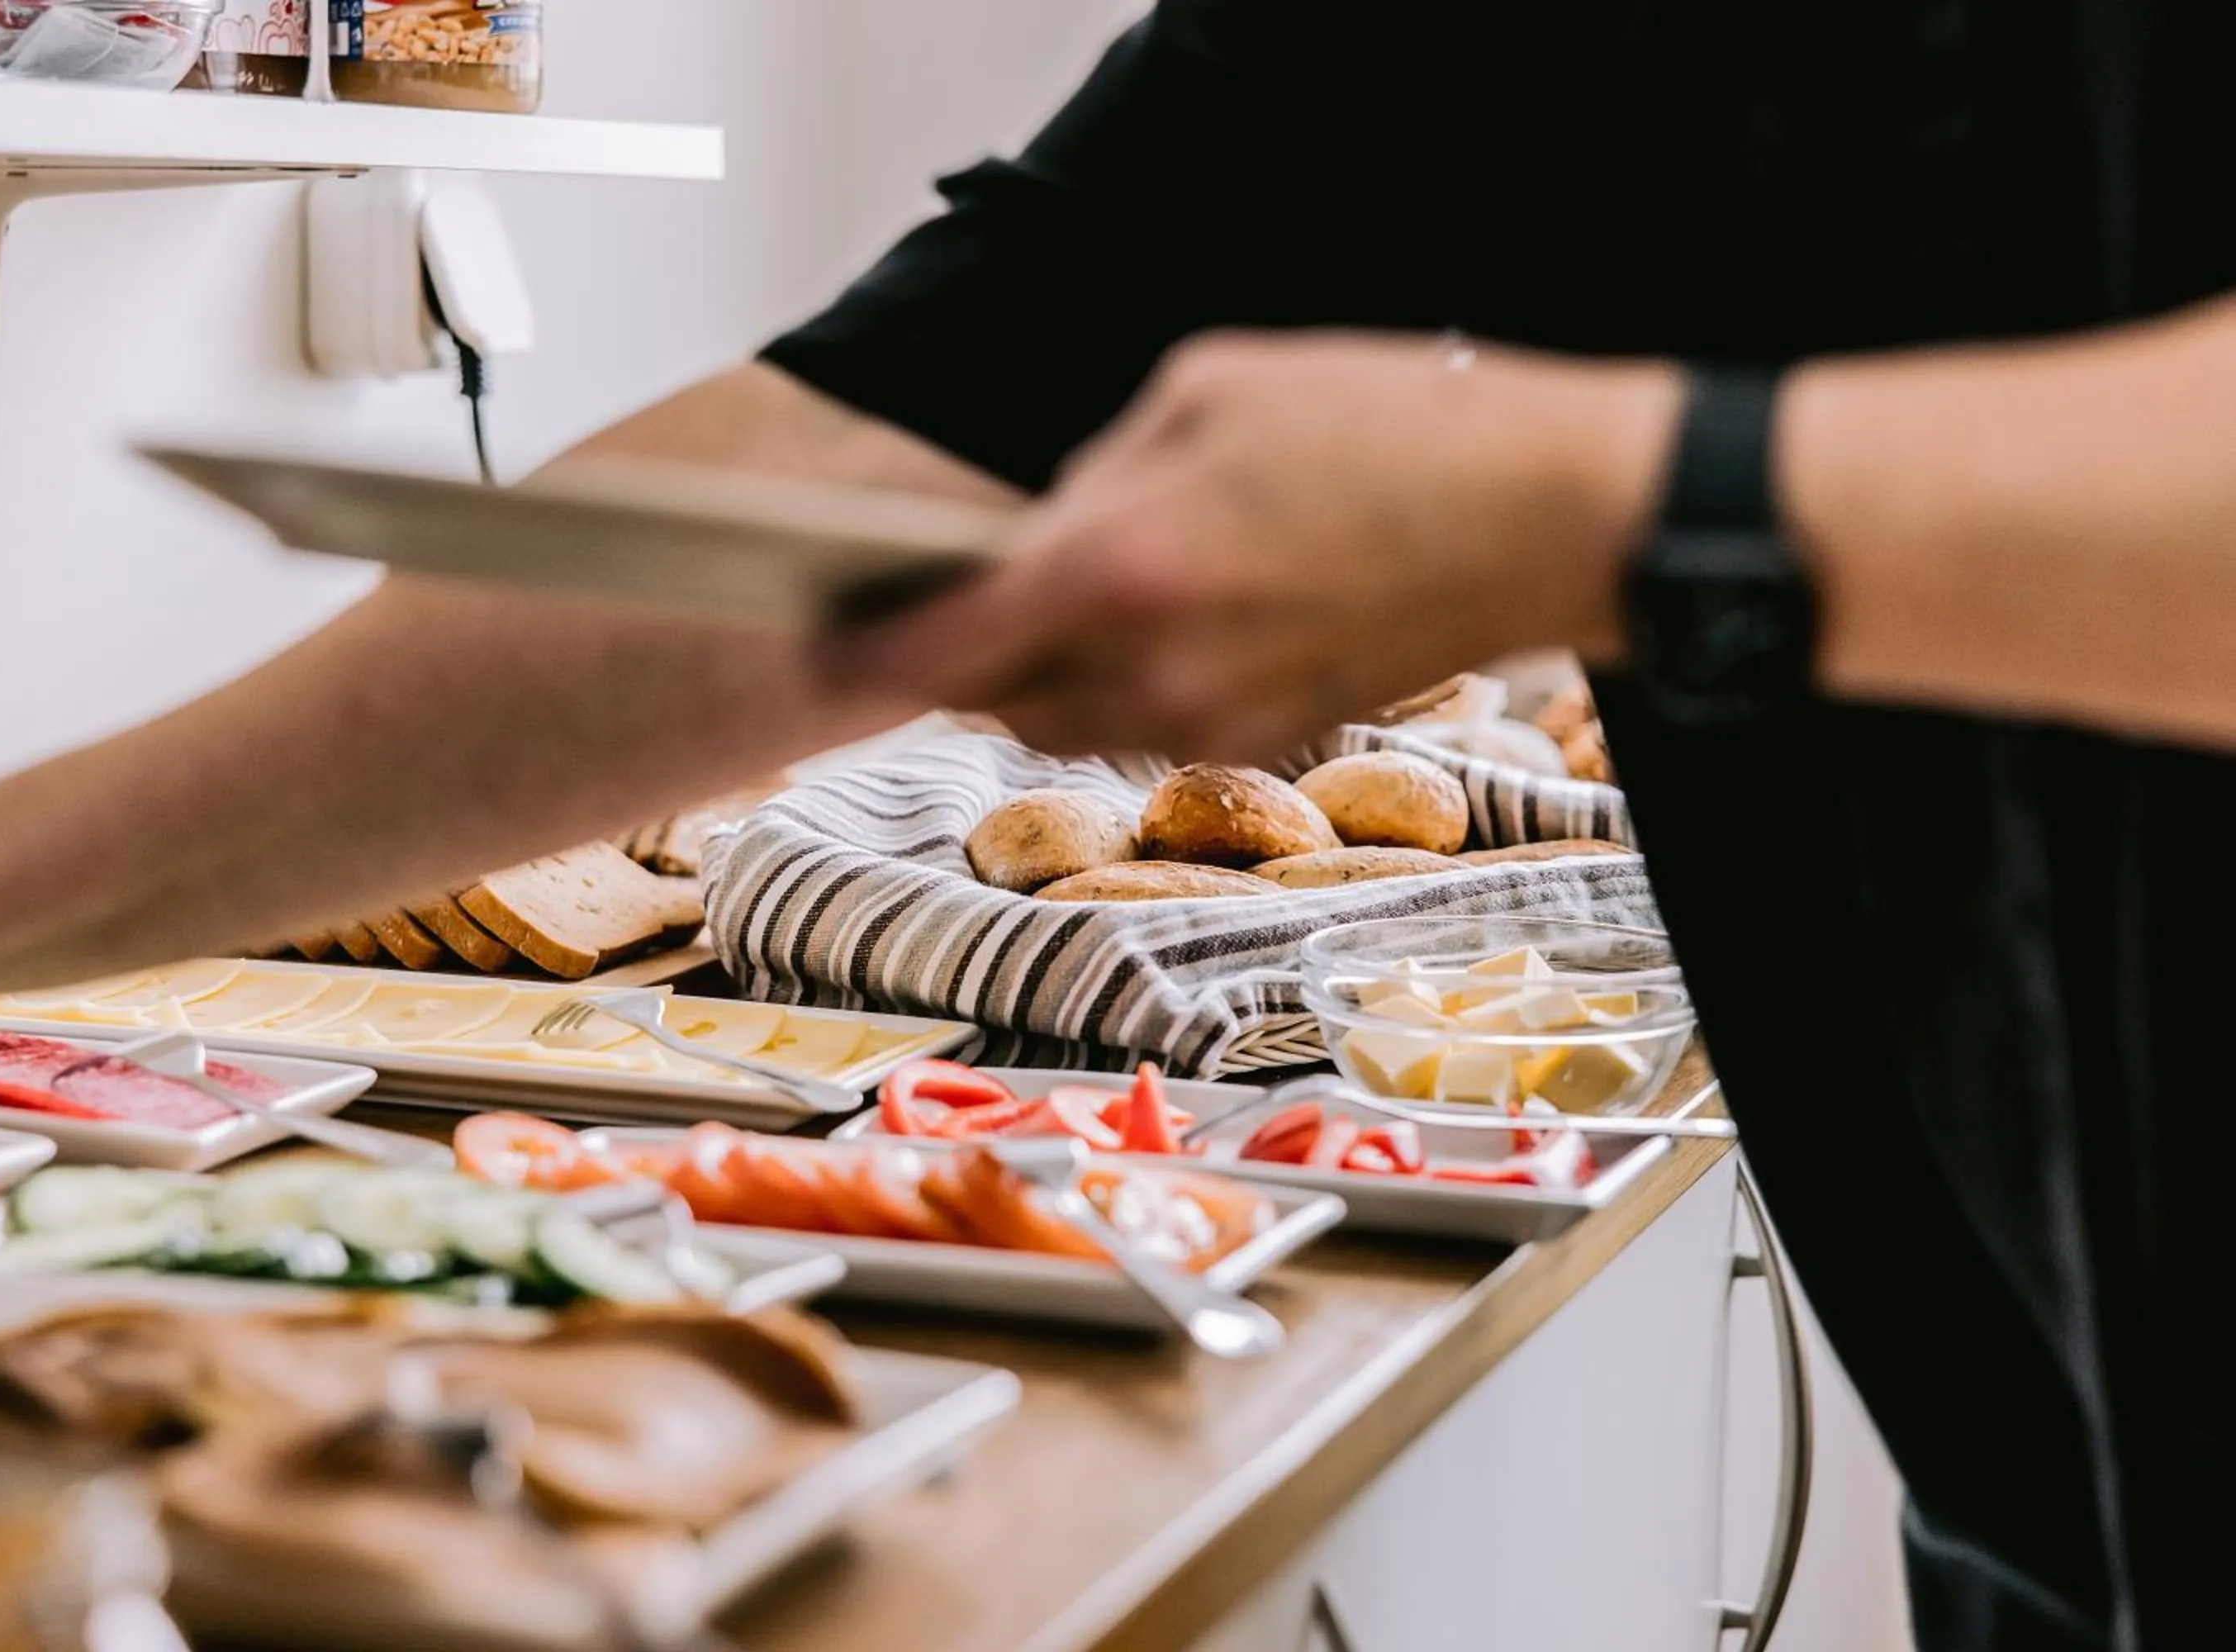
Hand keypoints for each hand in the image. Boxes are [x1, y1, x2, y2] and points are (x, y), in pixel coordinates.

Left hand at [835, 330, 1682, 761]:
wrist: (1553, 516)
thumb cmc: (1391, 428)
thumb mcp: (1211, 389)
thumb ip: (1099, 473)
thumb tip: (1046, 531)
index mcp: (1121, 568)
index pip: (945, 642)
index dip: (865, 650)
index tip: (816, 639)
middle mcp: (1154, 669)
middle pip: (997, 698)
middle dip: (961, 654)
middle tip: (948, 594)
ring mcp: (1216, 717)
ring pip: (1072, 720)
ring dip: (1046, 670)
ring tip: (1076, 590)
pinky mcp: (1269, 733)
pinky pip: (1153, 720)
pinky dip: (1128, 678)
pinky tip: (1174, 606)